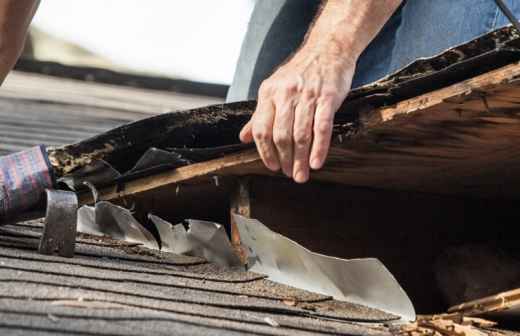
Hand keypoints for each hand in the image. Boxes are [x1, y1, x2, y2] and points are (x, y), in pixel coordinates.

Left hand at [239, 50, 355, 182]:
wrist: (327, 49)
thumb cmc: (300, 73)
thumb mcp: (274, 89)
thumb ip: (259, 115)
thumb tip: (243, 137)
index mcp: (268, 93)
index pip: (261, 129)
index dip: (265, 152)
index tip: (272, 166)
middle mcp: (285, 94)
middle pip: (280, 135)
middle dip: (285, 159)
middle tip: (290, 174)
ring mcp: (307, 95)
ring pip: (300, 134)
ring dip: (301, 159)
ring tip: (302, 175)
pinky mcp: (328, 97)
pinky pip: (322, 127)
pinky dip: (319, 148)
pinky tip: (316, 162)